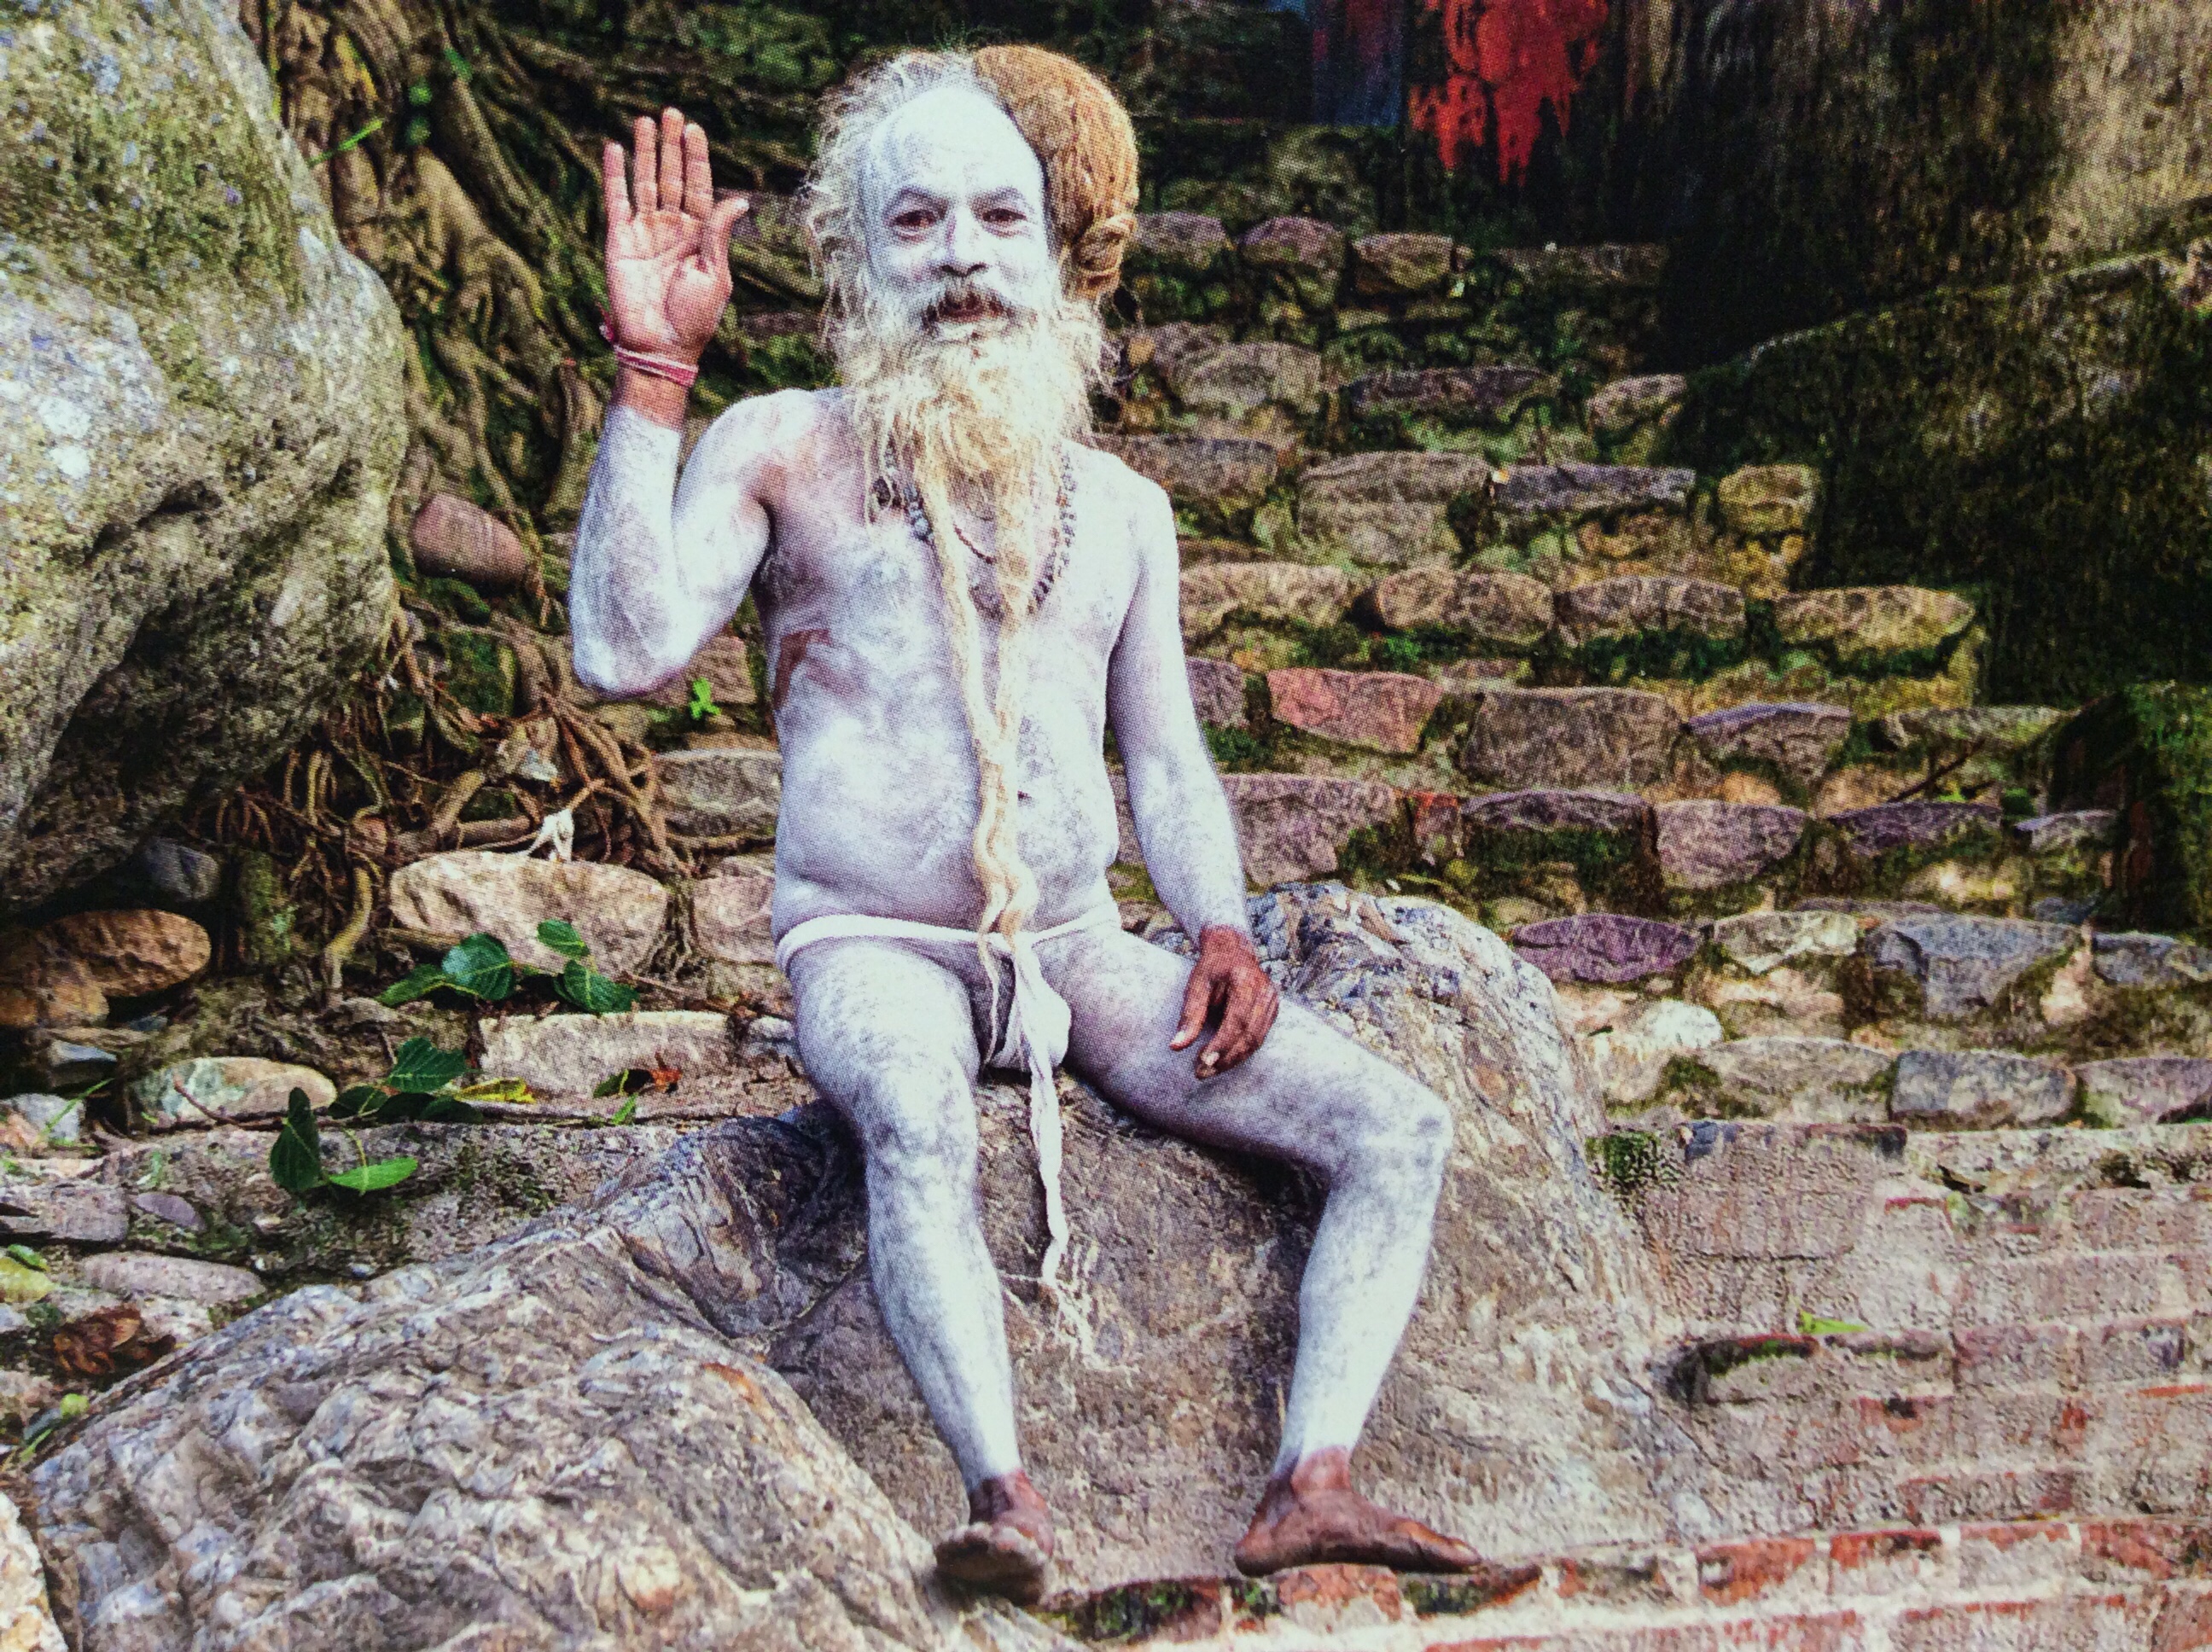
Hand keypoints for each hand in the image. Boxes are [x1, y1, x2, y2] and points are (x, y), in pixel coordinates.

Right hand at [600, 108, 748, 361]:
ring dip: (645, 151)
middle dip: (671, 145)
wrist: (660, 346)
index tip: (695, 129)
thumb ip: (718, 234)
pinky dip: (614, 175)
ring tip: (646, 121)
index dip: (696, 158)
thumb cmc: (694, 318)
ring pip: (644, 182)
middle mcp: (672, 228)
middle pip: (671, 176)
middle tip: (672, 113)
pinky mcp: (619, 240)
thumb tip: (739, 199)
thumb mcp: (715, 275)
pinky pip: (616, 201)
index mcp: (699, 236)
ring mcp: (645, 232)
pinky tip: (614, 149)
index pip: (698, 187)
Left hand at [1170, 926, 1278, 1079]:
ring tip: (1209, 1071)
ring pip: (1256, 1040)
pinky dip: (1241, 1052)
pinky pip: (1259, 1038)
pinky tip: (1223, 1060)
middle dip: (1226, 1058)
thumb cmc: (1212, 967)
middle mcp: (1265, 991)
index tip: (1204, 1062)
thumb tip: (1176, 1046)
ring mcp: (1272, 1001)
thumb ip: (1189, 1016)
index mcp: (1246, 980)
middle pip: (1249, 1034)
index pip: (1237, 1019)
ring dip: (1233, 1060)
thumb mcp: (1196, 985)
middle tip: (1202, 1072)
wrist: (1233, 951)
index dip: (1222, 1044)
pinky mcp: (1272, 1011)